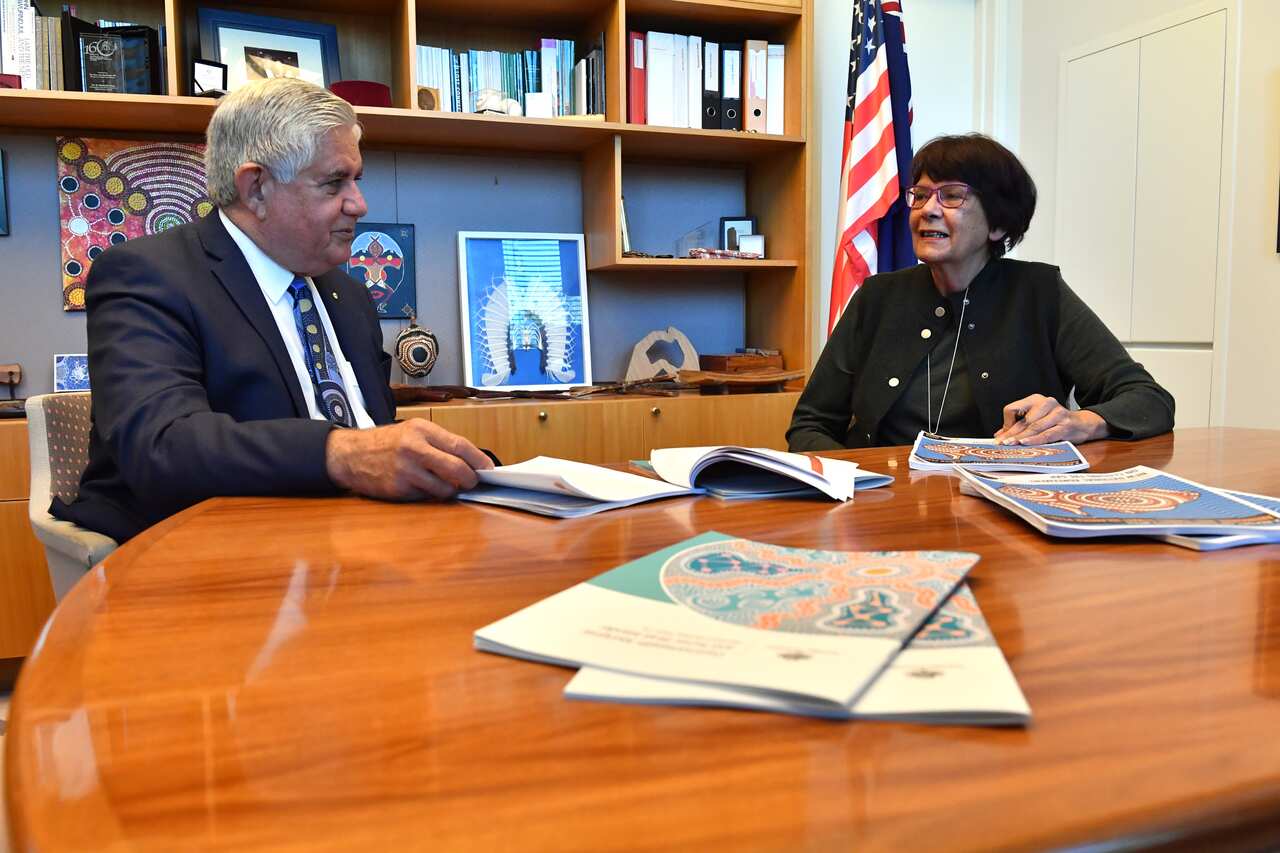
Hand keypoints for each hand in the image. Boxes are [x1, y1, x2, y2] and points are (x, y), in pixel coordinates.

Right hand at [325, 419, 493, 499]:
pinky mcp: (398, 489)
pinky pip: (426, 496)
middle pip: (456, 468)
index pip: (460, 446)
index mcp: (422, 430)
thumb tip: (471, 461)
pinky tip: (420, 485)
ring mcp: (406, 470)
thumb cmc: (386, 443)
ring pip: (444, 488)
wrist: (349, 455)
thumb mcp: (413, 431)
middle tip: (473, 482)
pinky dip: (429, 494)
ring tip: (443, 483)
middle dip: (470, 479)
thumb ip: (440, 443)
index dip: (479, 460)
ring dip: (450, 490)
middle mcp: (414, 449)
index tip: (489, 469)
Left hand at [994, 394, 1108, 444]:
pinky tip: (1026, 443)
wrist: (1083, 423)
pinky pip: (1046, 434)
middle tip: (1001, 443)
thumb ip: (1019, 425)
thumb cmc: (1056, 421)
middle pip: (1023, 420)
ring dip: (1021, 438)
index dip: (1006, 423)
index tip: (1001, 436)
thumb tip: (999, 435)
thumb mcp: (1037, 418)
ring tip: (1011, 445)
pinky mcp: (1065, 425)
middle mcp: (1046, 403)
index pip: (1013, 409)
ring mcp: (1057, 414)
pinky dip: (1035, 440)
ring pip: (1034, 427)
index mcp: (1035, 399)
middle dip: (1011, 433)